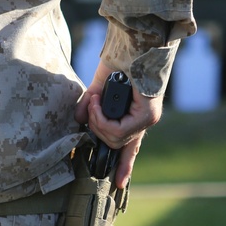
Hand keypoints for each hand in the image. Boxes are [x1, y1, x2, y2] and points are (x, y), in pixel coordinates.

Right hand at [75, 62, 162, 188]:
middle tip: (90, 107)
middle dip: (96, 128)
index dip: (124, 165)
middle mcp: (143, 120)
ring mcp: (147, 118)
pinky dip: (102, 119)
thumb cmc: (121, 60)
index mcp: (134, 116)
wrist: (133, 42)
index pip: (131, 146)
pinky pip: (118, 130)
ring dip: (97, 121)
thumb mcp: (99, 88)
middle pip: (116, 144)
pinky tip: (97, 103)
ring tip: (94, 101)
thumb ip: (91, 106)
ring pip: (115, 138)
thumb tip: (78, 120)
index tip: (118, 182)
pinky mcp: (147, 114)